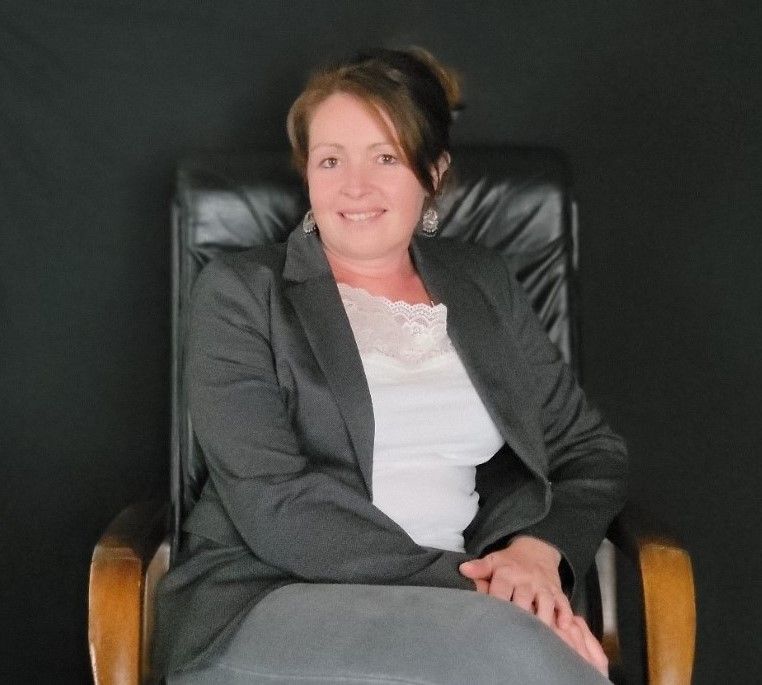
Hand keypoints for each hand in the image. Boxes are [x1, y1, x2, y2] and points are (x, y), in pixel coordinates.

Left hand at [459, 537, 607, 676]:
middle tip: (515, 634)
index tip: (492, 621)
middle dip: (520, 614)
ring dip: (543, 617)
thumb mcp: (493, 561)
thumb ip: (479, 568)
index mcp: (508, 573)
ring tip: (539, 636)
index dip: (497, 604)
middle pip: (524, 598)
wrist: (536, 550)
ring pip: (545, 601)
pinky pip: (564, 603)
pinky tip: (563, 627)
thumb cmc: (509, 562)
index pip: (501, 589)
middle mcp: (527, 579)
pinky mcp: (557, 592)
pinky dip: (565, 614)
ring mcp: (543, 586)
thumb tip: (463, 570)